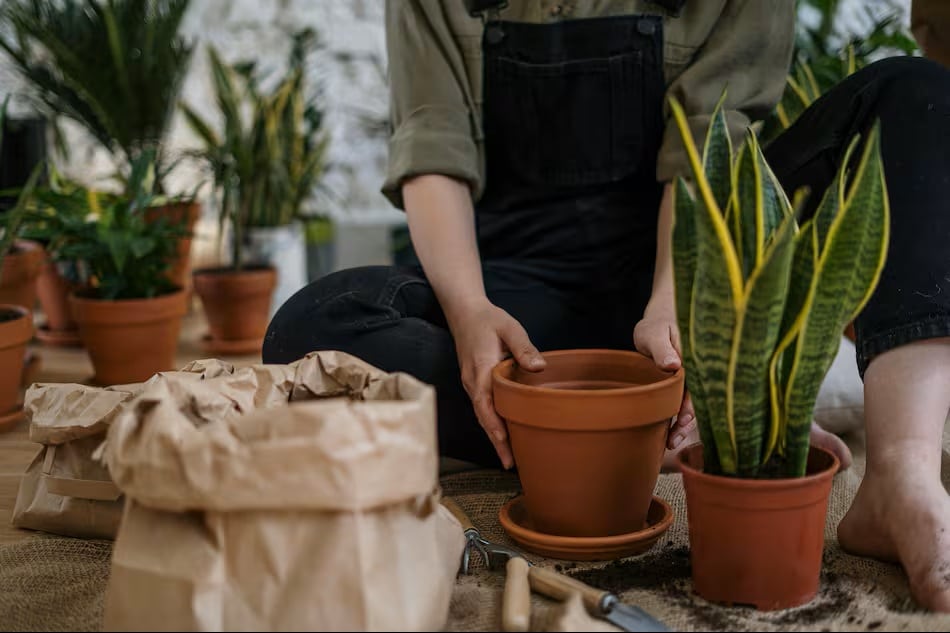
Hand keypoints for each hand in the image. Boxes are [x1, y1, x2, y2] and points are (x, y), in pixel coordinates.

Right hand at [450, 300, 545, 468]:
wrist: (463, 312)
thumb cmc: (489, 319)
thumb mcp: (510, 327)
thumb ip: (524, 347)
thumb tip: (539, 367)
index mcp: (480, 369)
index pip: (485, 404)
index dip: (494, 426)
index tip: (505, 444)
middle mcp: (472, 381)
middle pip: (483, 417)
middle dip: (495, 441)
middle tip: (511, 464)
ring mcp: (471, 384)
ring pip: (482, 415)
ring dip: (494, 435)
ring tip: (509, 457)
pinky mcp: (474, 383)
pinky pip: (483, 408)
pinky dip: (491, 423)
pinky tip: (504, 434)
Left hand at [633, 306, 695, 449]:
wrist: (658, 324)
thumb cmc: (656, 326)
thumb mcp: (655, 333)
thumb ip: (662, 348)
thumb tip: (673, 365)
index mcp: (695, 359)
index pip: (697, 385)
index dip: (691, 404)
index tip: (683, 419)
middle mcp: (697, 372)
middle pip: (697, 400)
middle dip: (687, 420)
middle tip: (674, 438)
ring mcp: (692, 381)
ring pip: (692, 405)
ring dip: (683, 424)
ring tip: (672, 442)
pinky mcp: (684, 387)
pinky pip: (684, 404)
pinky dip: (678, 418)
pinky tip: (670, 434)